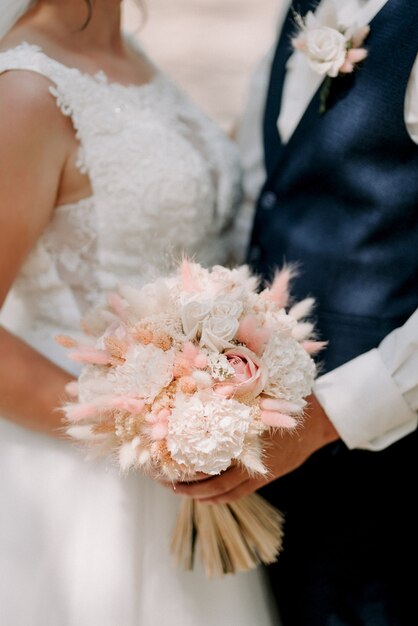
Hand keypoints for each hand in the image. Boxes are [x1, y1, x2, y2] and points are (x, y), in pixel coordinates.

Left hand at [170, 394, 338, 503]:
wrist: (319, 420)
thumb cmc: (287, 399)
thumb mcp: (262, 389)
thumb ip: (238, 385)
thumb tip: (210, 368)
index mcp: (245, 433)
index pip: (210, 453)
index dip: (188, 460)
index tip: (167, 457)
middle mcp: (250, 455)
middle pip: (213, 478)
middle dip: (188, 483)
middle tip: (166, 482)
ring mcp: (259, 468)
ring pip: (224, 490)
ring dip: (201, 494)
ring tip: (181, 491)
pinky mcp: (266, 475)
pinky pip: (238, 493)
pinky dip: (220, 497)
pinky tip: (206, 498)